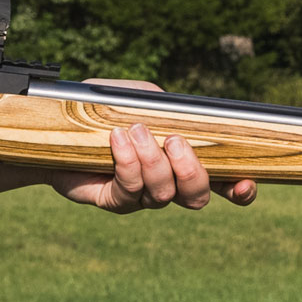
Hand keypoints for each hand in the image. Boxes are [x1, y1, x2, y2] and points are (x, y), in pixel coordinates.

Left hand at [43, 80, 259, 213]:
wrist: (56, 126)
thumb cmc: (104, 110)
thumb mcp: (140, 99)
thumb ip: (167, 108)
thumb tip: (184, 120)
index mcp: (183, 161)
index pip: (223, 183)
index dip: (240, 190)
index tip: (245, 183)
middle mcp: (167, 185)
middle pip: (197, 197)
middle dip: (192, 172)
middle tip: (175, 142)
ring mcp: (141, 197)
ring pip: (163, 194)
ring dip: (153, 161)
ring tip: (136, 131)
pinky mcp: (114, 201)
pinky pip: (130, 191)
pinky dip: (128, 162)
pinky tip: (118, 139)